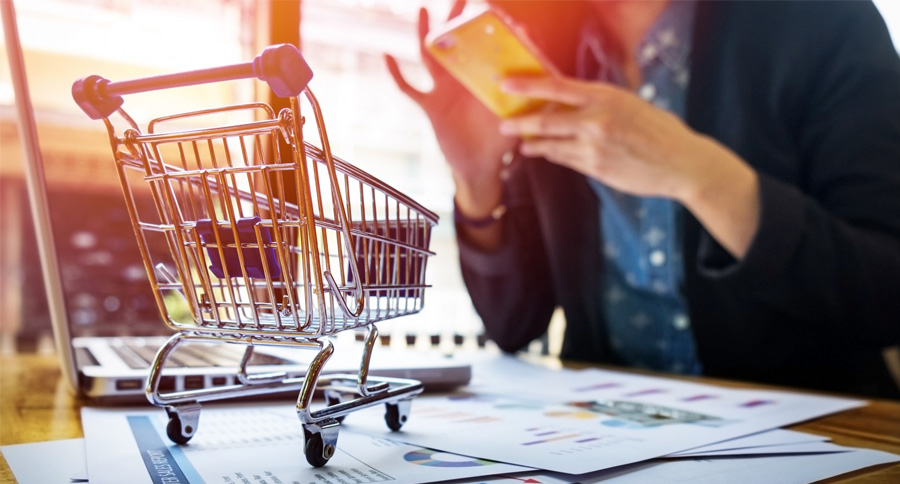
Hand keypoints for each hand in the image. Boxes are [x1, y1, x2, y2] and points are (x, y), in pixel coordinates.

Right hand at [384, 2, 517, 216]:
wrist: (479, 168)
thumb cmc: (500, 143)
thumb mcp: (517, 117)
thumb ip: (527, 98)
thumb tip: (542, 76)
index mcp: (483, 80)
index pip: (486, 49)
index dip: (490, 30)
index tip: (493, 9)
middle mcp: (463, 81)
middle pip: (457, 43)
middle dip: (457, 19)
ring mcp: (444, 92)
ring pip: (431, 57)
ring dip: (426, 34)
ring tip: (425, 10)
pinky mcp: (430, 107)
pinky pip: (409, 88)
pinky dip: (397, 73)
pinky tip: (387, 55)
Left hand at [498, 76, 760, 257]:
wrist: (682, 164)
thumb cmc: (659, 130)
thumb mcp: (630, 104)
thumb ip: (599, 104)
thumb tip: (568, 103)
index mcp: (605, 97)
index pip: (557, 87)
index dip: (528, 86)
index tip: (506, 85)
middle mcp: (596, 121)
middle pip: (545, 120)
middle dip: (520, 123)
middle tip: (505, 126)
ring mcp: (594, 148)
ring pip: (552, 145)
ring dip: (535, 144)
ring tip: (524, 144)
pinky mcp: (596, 170)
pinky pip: (566, 161)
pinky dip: (554, 156)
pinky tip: (548, 154)